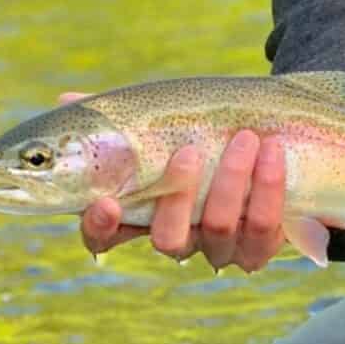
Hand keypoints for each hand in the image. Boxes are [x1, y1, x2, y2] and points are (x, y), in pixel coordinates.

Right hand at [63, 93, 287, 271]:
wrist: (276, 139)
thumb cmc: (208, 132)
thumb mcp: (169, 119)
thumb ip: (124, 115)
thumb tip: (68, 97)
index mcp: (145, 212)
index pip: (105, 236)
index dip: (99, 227)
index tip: (105, 202)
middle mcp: (179, 236)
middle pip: (167, 238)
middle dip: (177, 194)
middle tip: (190, 150)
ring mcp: (219, 246)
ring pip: (219, 231)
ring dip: (232, 183)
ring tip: (247, 138)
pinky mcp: (260, 246)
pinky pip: (263, 231)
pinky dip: (269, 190)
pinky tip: (274, 153)